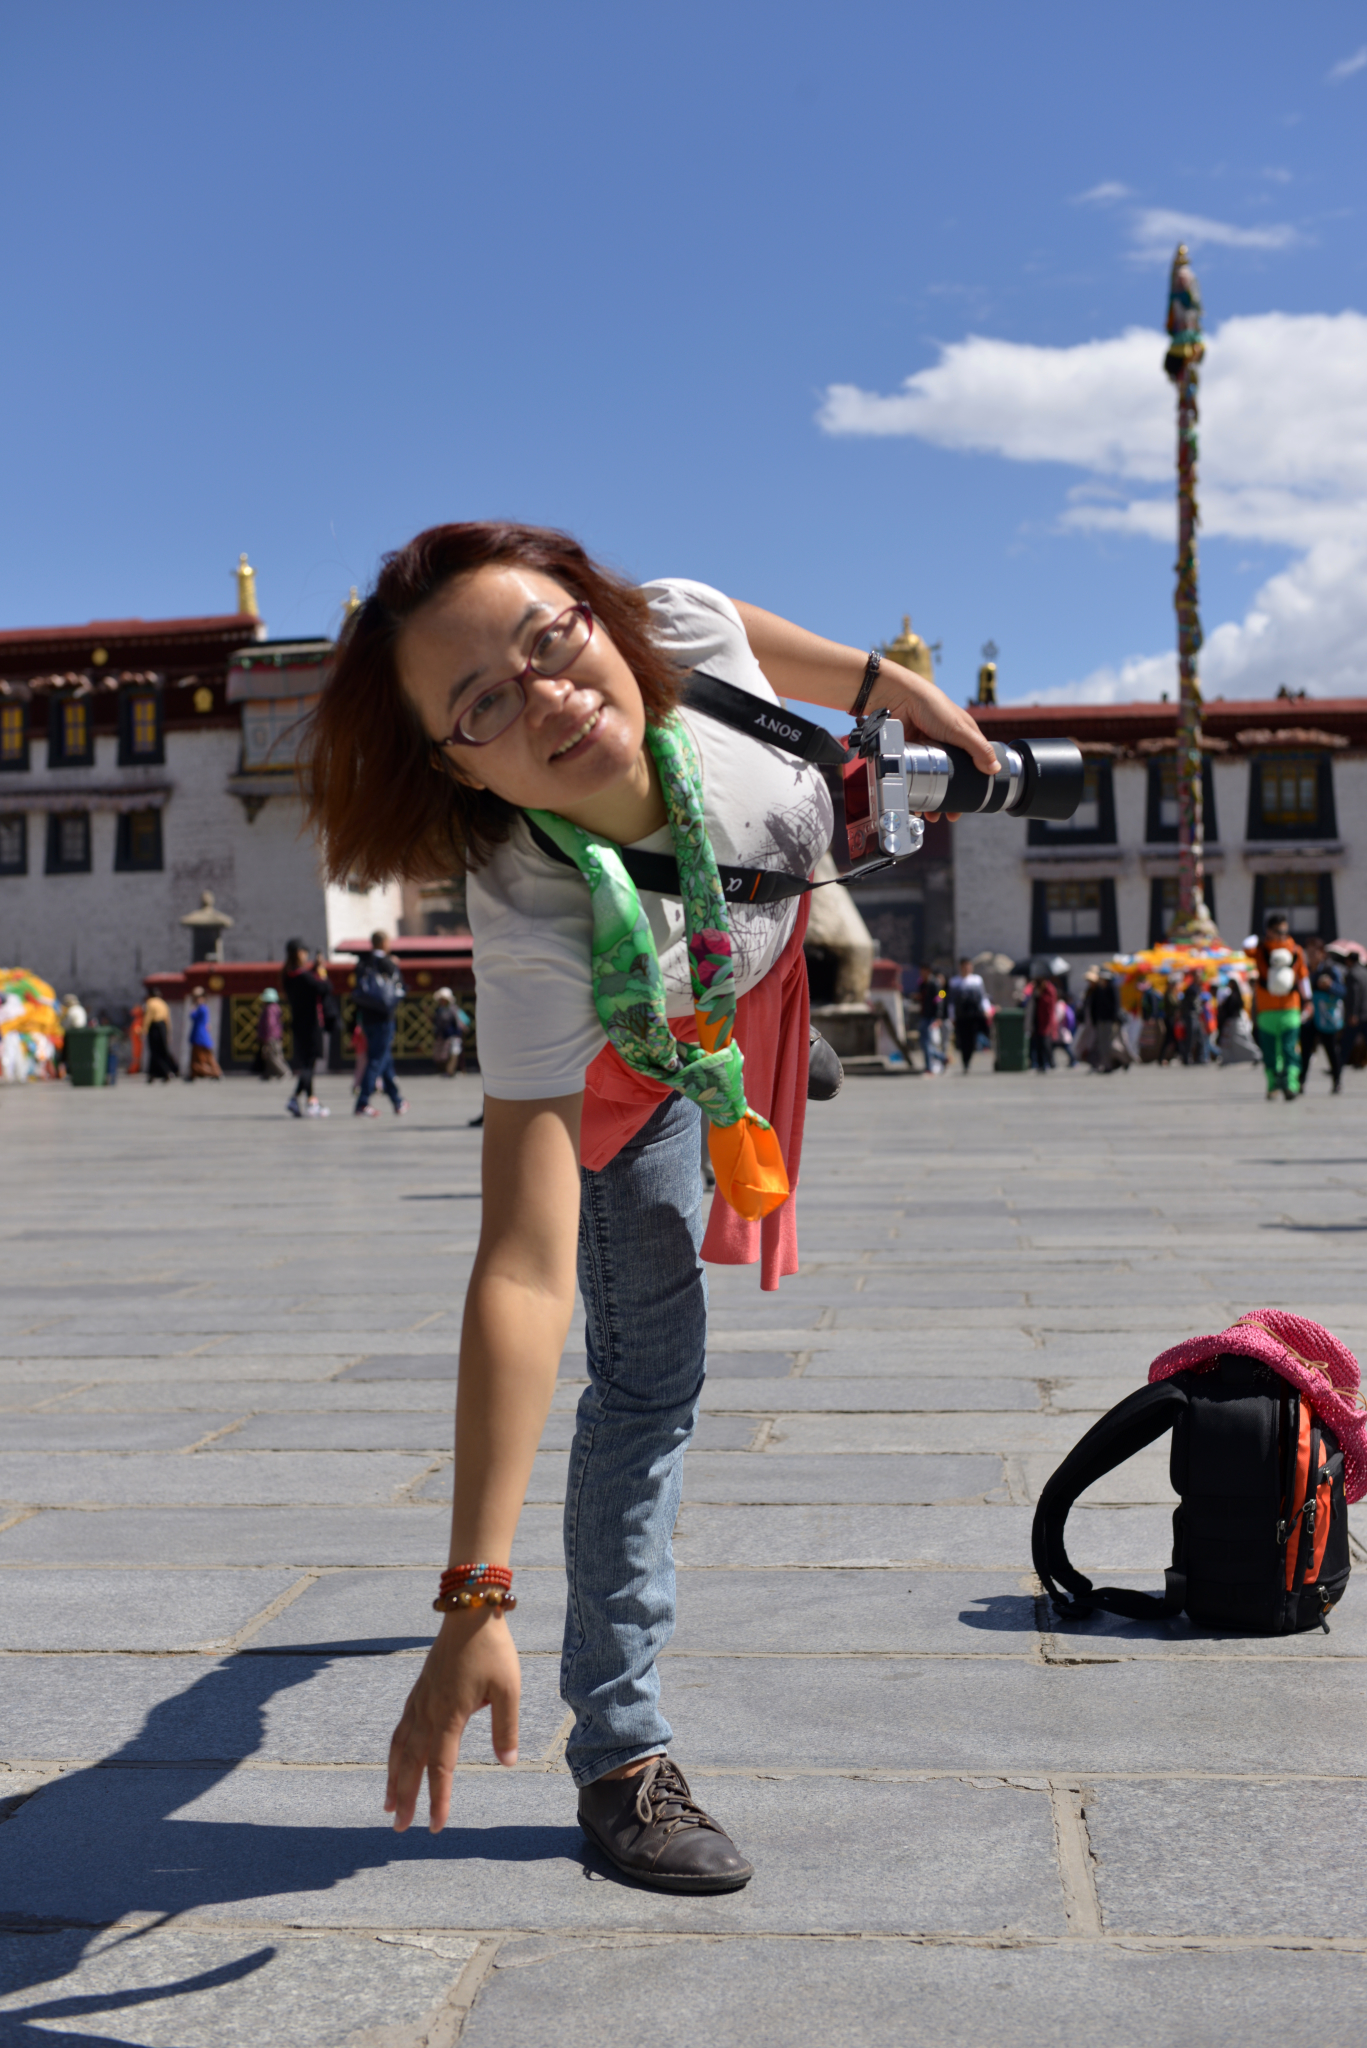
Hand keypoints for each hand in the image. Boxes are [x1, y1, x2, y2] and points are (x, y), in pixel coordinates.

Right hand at [384, 1609, 520, 1833]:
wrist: (470, 1611)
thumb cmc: (493, 1649)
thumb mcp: (508, 1688)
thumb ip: (506, 1727)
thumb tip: (508, 1762)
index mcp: (450, 1715)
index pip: (441, 1767)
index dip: (438, 1799)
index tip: (435, 1826)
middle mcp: (428, 1711)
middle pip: (413, 1764)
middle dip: (406, 1797)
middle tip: (399, 1828)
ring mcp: (420, 1699)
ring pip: (401, 1747)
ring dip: (393, 1778)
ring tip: (389, 1805)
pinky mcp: (419, 1690)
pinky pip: (401, 1728)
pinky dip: (395, 1752)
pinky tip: (396, 1761)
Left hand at [872, 668, 999, 822]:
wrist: (898, 698)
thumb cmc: (932, 706)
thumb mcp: (960, 729)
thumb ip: (978, 748)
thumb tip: (995, 769)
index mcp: (962, 736)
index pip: (972, 764)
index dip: (972, 784)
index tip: (971, 802)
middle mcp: (945, 743)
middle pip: (949, 776)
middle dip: (949, 798)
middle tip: (949, 815)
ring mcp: (926, 749)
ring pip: (930, 779)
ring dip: (930, 799)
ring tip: (930, 815)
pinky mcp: (909, 752)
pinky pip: (913, 776)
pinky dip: (914, 790)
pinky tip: (913, 803)